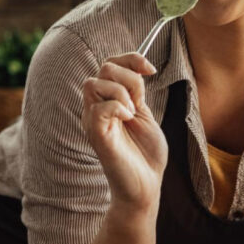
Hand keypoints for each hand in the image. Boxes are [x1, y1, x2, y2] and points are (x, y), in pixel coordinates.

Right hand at [81, 53, 167, 208]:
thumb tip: (138, 69)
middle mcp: (96, 108)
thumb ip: (136, 93)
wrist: (146, 185)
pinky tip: (128, 119)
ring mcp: (93, 121)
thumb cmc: (145, 154)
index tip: (150, 70)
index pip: (110, 64)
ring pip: (95, 83)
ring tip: (133, 113)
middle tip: (140, 102)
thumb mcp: (144, 115)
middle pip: (104, 68)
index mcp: (107, 101)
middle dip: (129, 78)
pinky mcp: (96, 134)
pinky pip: (98, 107)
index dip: (131, 59)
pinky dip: (118, 107)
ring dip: (122, 92)